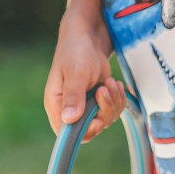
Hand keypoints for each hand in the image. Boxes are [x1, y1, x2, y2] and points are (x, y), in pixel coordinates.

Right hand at [44, 16, 125, 140]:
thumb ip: (73, 96)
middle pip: (92, 129)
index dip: (86, 130)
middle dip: (105, 110)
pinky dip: (118, 99)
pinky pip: (113, 110)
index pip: (68, 134)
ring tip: (109, 82)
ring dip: (113, 102)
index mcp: (56, 106)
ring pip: (106, 120)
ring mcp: (85, 107)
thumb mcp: (75, 73)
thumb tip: (69, 119)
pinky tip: (113, 84)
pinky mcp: (98, 102)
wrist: (87, 39)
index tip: (98, 117)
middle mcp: (69, 110)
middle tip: (104, 89)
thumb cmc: (75, 52)